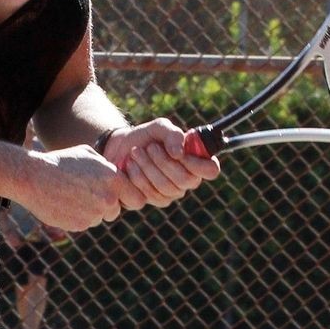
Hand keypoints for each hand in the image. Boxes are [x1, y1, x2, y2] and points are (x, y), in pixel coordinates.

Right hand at [14, 145, 122, 232]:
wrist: (34, 177)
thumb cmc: (61, 161)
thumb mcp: (88, 154)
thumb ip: (107, 167)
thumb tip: (118, 173)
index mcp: (114, 180)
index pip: (138, 199)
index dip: (129, 198)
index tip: (120, 197)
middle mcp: (108, 199)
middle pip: (116, 211)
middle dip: (106, 206)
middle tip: (87, 195)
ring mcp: (94, 214)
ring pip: (98, 218)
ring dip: (89, 211)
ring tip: (71, 196)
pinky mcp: (79, 226)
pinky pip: (83, 224)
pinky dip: (75, 217)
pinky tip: (62, 203)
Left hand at [100, 119, 220, 209]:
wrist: (118, 148)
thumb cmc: (145, 137)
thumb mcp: (159, 127)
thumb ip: (172, 134)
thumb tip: (179, 153)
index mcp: (195, 162)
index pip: (211, 170)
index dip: (197, 163)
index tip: (178, 152)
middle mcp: (186, 181)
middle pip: (186, 180)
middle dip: (165, 161)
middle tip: (150, 147)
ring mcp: (169, 194)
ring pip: (166, 187)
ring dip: (148, 166)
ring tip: (136, 152)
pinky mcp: (151, 200)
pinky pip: (149, 194)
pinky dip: (137, 176)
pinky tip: (130, 165)